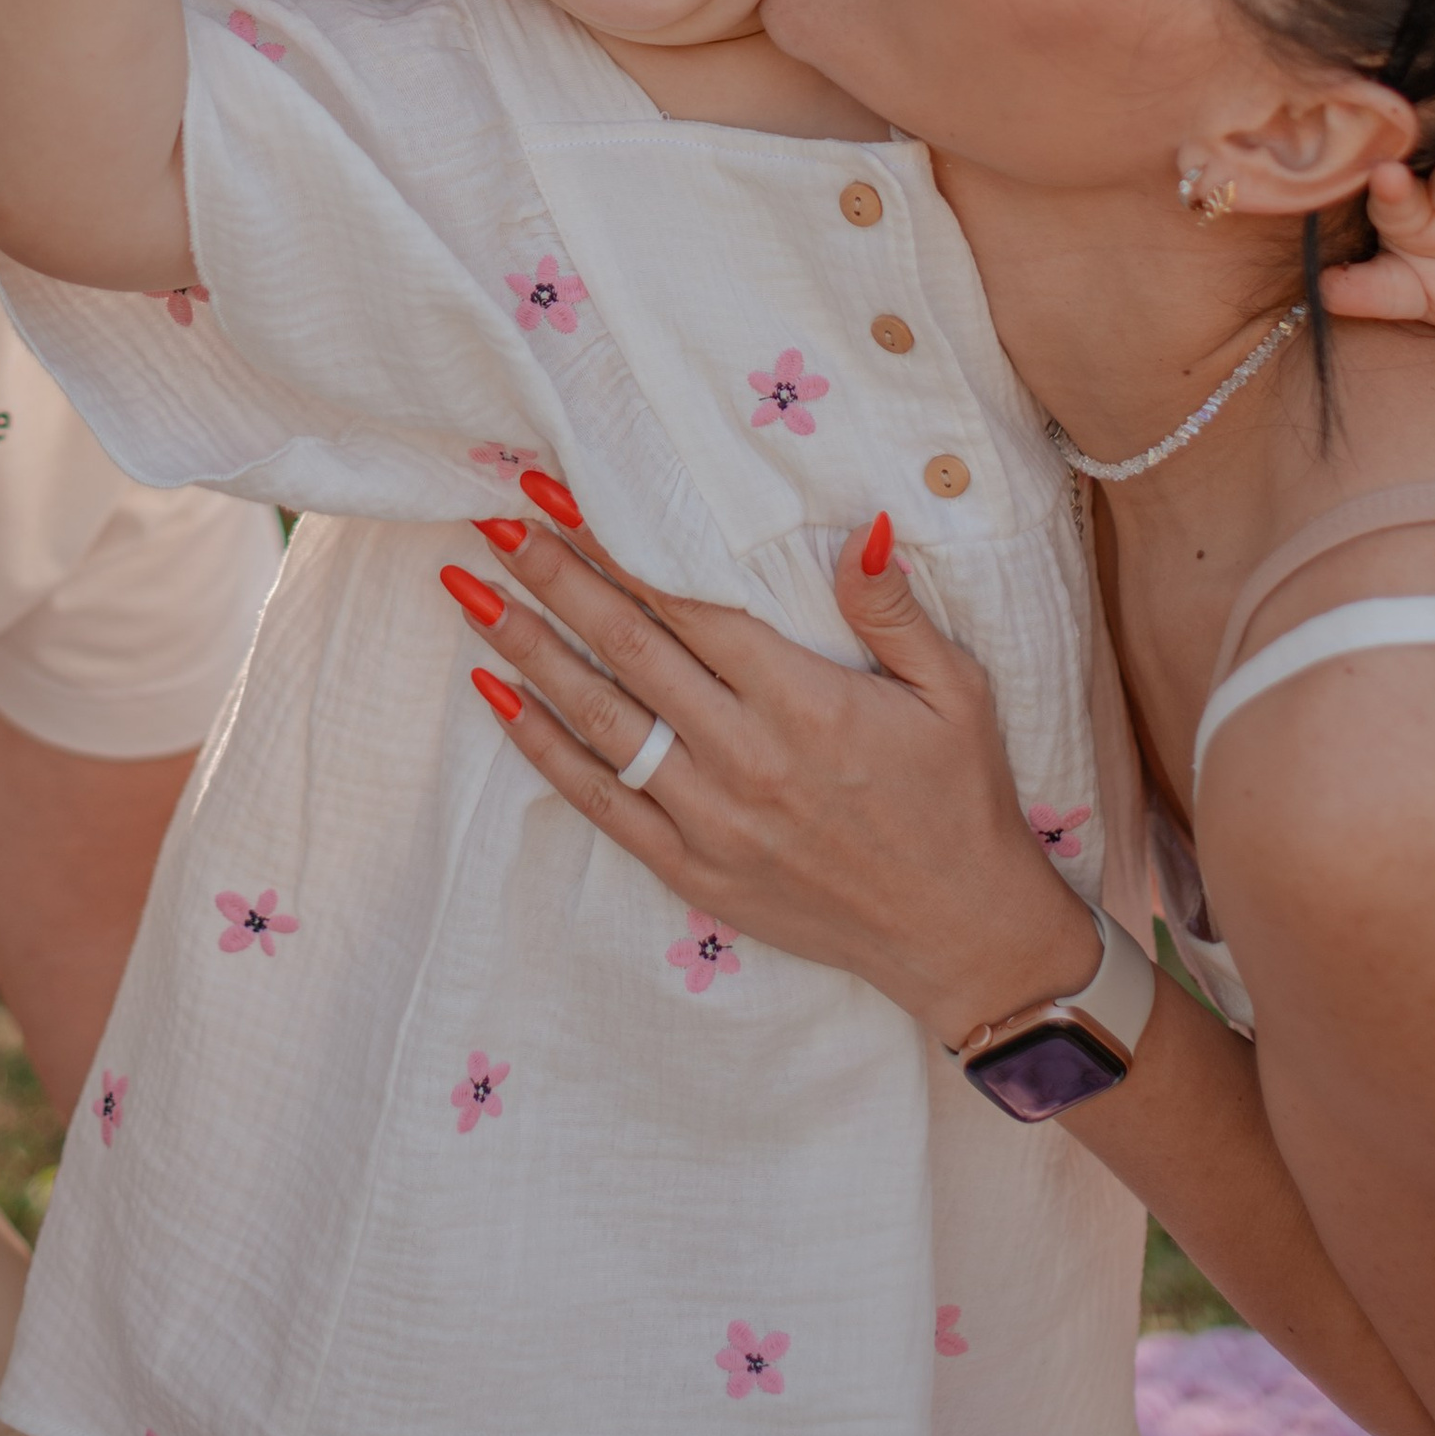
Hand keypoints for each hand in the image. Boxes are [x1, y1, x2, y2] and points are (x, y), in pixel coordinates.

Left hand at [456, 510, 1094, 1047]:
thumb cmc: (961, 801)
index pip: (688, 605)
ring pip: (601, 719)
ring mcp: (713, 820)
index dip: (618, 545)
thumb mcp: (956, 691)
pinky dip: (544, 748)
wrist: (963, 938)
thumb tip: (859, 525)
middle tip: (494, 522)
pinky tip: (498, 695)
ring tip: (471, 592)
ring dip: (529, 650)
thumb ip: (891, 609)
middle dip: (555, 579)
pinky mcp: (696, 871)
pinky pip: (603, 802)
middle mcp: (747, 757)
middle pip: (628, 649)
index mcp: (805, 702)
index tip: (560, 497)